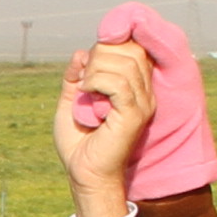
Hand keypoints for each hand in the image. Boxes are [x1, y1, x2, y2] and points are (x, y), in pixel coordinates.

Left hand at [83, 1, 216, 196]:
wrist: (84, 174)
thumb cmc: (79, 143)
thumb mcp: (72, 101)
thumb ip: (76, 76)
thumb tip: (81, 53)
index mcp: (135, 87)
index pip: (135, 47)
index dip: (112, 42)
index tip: (89, 58)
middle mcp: (145, 92)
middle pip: (131, 49)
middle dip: (101, 52)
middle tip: (84, 75)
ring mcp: (142, 103)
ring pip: (124, 63)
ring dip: (96, 68)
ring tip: (84, 88)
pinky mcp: (133, 114)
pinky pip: (118, 83)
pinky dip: (97, 81)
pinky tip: (87, 93)